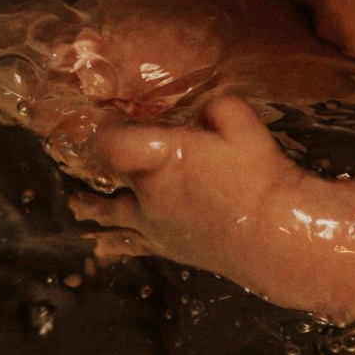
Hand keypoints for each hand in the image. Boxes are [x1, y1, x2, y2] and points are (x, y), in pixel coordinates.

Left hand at [73, 97, 300, 287]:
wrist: (276, 234)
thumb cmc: (260, 177)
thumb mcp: (245, 125)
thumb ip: (217, 107)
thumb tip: (202, 110)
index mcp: (159, 158)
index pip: (108, 142)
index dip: (104, 128)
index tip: (113, 117)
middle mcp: (146, 193)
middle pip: (109, 175)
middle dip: (105, 161)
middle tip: (107, 149)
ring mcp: (153, 224)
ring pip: (111, 215)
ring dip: (93, 207)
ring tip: (78, 204)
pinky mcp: (167, 248)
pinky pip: (130, 244)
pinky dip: (115, 241)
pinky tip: (106, 243)